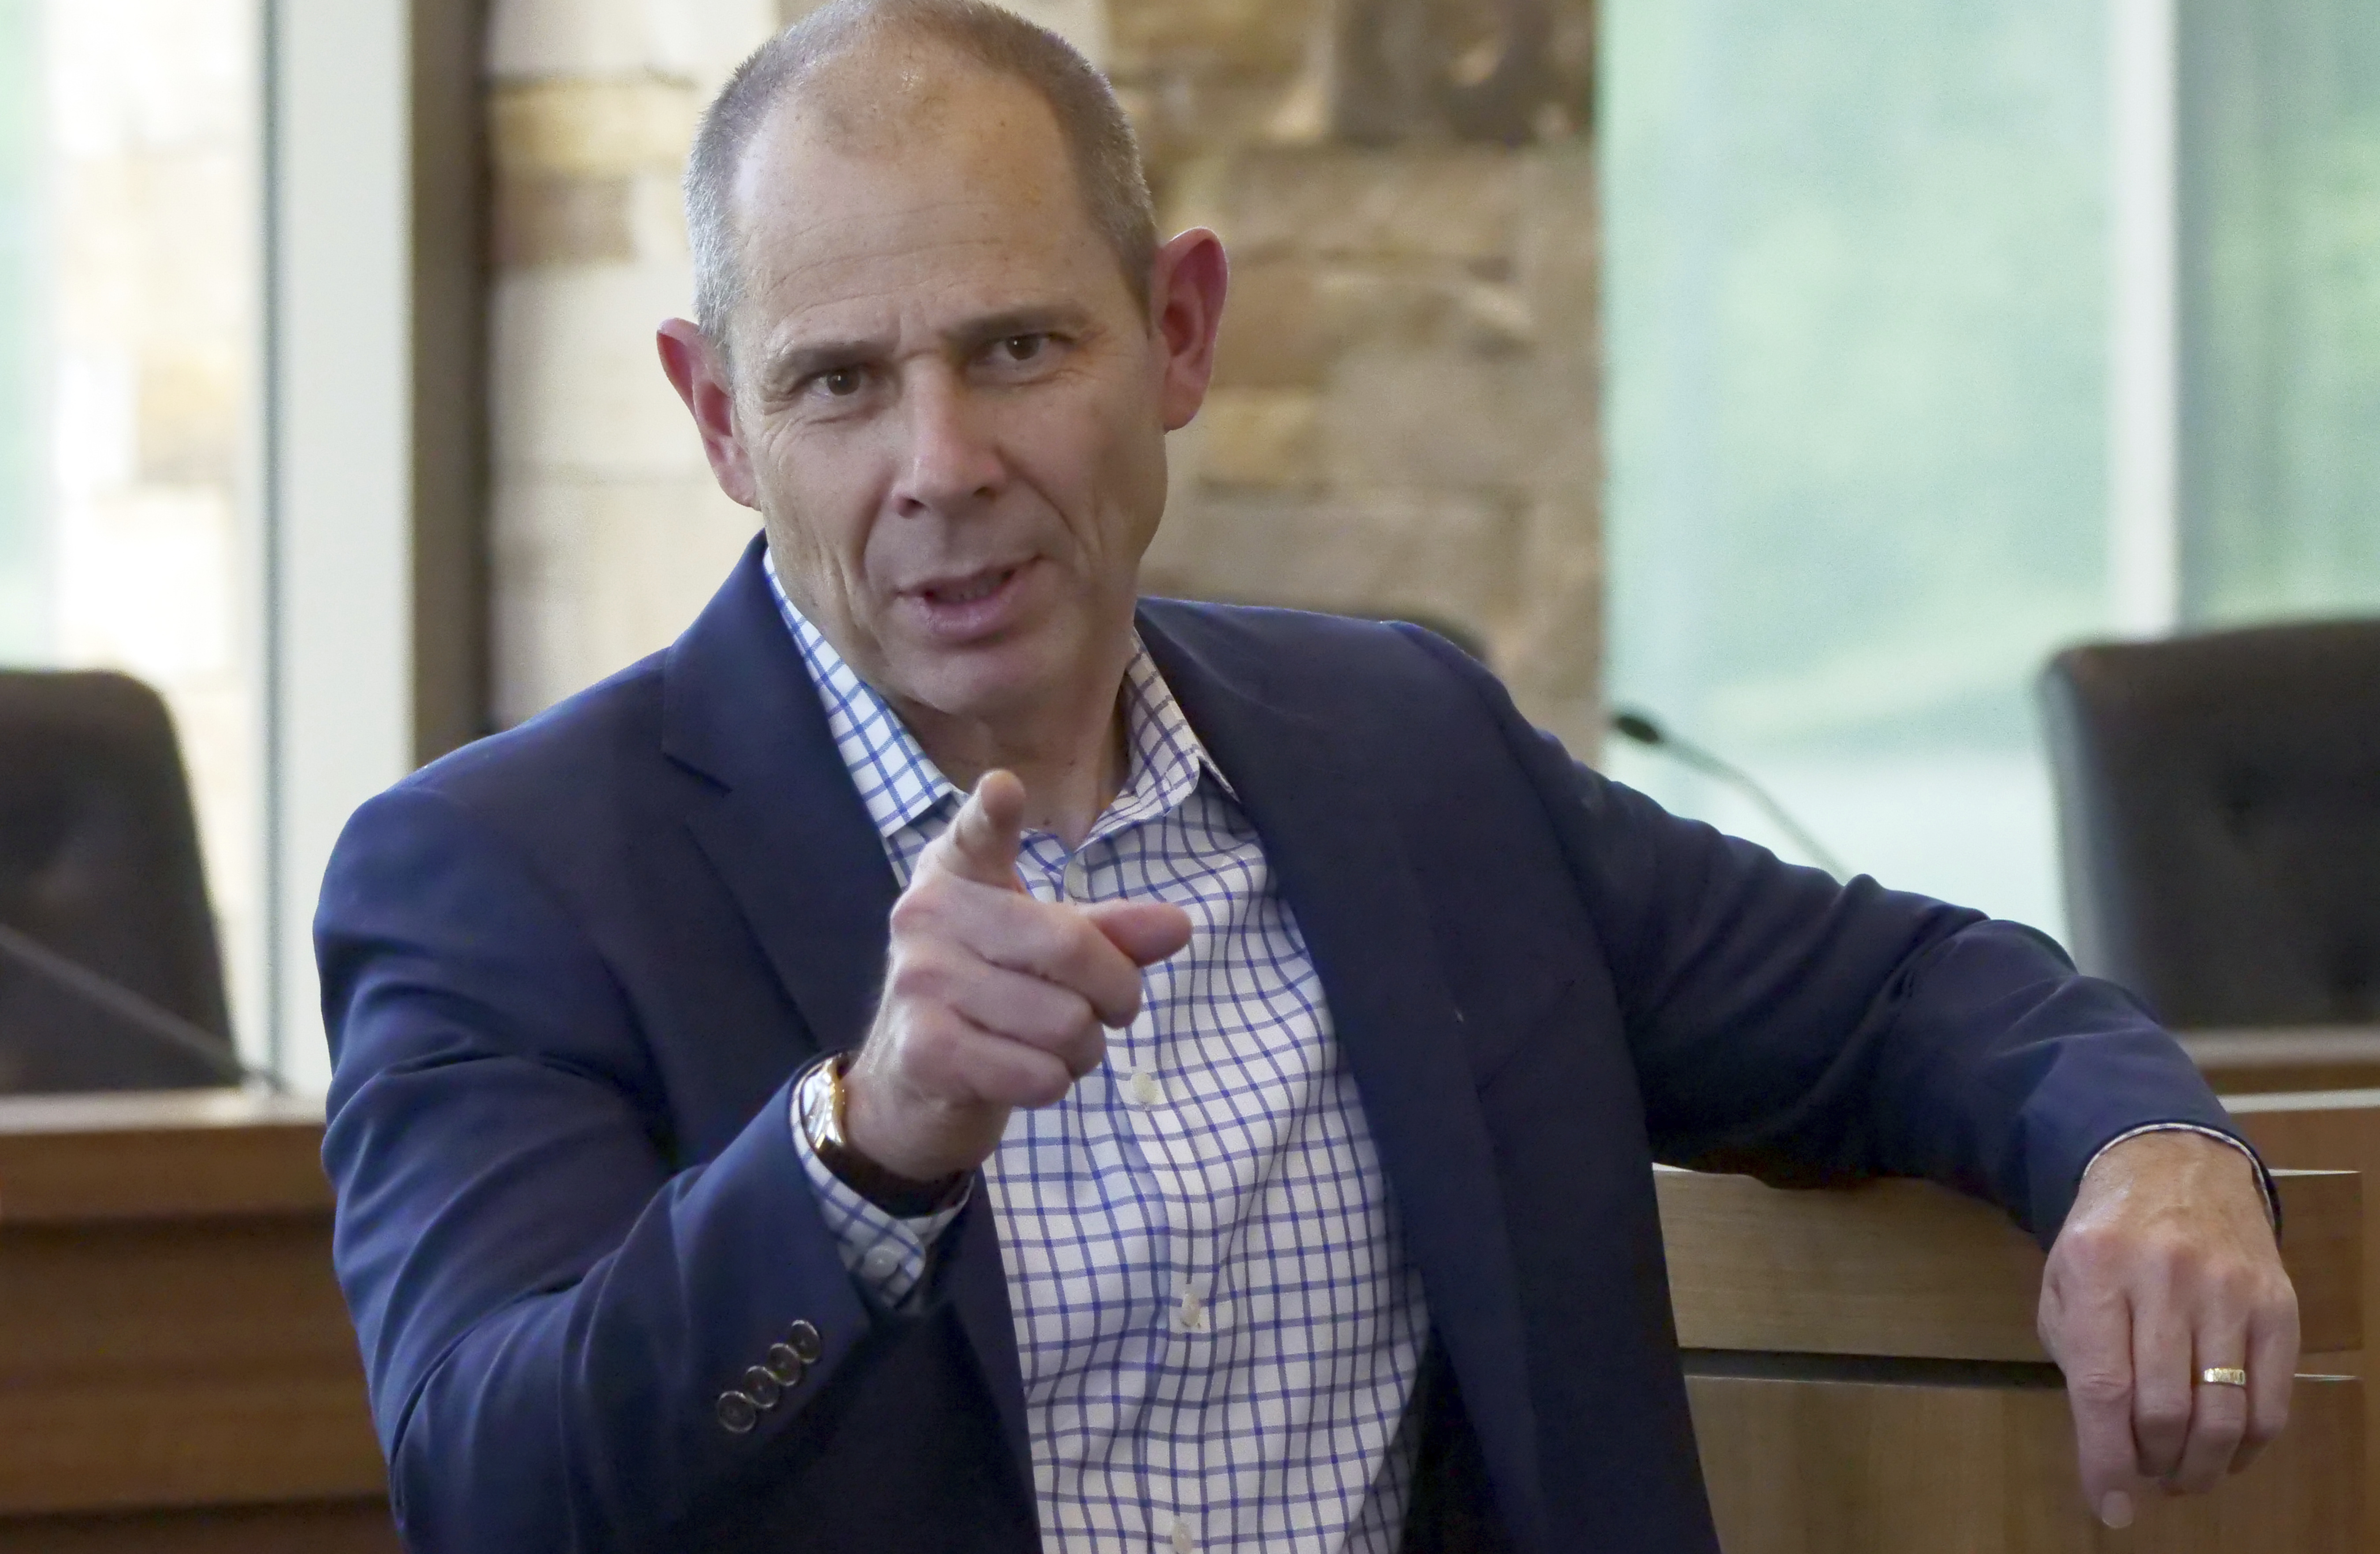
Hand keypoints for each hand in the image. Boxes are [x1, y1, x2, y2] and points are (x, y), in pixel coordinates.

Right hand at [842, 770, 1192, 1182]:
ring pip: (1064, 1022)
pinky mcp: (925, 1051)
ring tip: (1054, 1048)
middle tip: (1107, 1012)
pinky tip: (1025, 1076)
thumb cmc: (990, 1001)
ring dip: (1084, 1051)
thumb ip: (1110, 933)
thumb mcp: (1044, 952)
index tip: (1005, 789)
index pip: (976, 834)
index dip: (993, 812)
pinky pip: (1038, 1073)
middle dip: (1117, 995)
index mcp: (957, 875)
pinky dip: (1054, 1084)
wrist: (912, 1088)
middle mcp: (926, 916)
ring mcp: (919, 982)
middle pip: (1071, 948)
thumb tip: (1179, 925)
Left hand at [2037, 1130, 2296, 1528]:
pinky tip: (2226, 1453)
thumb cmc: (2106, 1240)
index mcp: (2096, 1270)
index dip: (2105, 1460)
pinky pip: (2272, 1401)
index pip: (2103, 1388)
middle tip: (2144, 1474)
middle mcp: (2166, 1277)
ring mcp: (2230, 1290)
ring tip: (2180, 1474)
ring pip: (2224, 1414)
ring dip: (2200, 1465)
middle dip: (2151, 1463)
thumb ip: (2077, 1359)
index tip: (2109, 1507)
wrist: (2174, 1167)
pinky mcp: (2278, 1305)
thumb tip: (2104, 1446)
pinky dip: (2249, 1446)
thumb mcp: (2064, 1284)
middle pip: (2165, 1409)